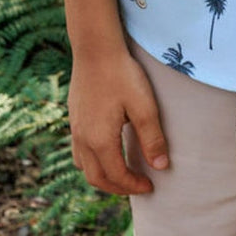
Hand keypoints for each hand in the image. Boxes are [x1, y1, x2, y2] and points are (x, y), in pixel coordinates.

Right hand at [67, 46, 168, 195]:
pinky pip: (78, 150)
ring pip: (83, 166)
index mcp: (100, 140)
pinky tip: (106, 149)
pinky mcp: (73, 116)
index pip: (117, 176)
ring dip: (103, 176)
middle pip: (96, 178)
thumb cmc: (122, 74)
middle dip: (118, 187)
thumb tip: (161, 167)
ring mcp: (75, 127)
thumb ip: (152, 139)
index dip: (134, 185)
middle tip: (137, 185)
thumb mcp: (144, 106)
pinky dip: (92, 161)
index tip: (151, 185)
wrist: (95, 47)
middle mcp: (83, 138)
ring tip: (121, 172)